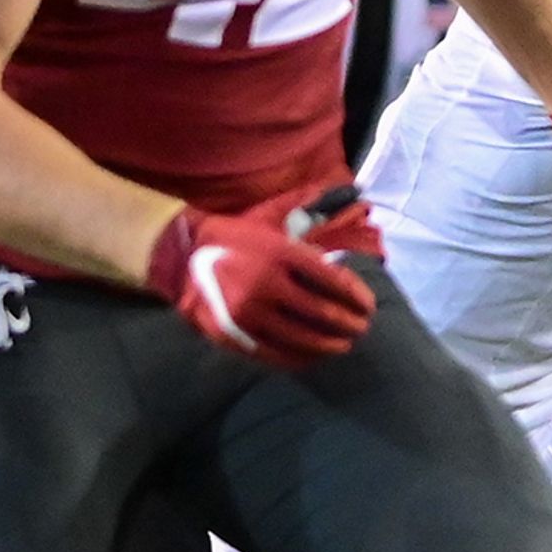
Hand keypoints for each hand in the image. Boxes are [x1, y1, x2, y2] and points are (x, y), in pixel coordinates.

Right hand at [150, 195, 376, 365]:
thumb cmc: (237, 238)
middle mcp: (266, 283)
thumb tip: (354, 193)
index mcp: (280, 252)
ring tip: (343, 345)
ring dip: (331, 345)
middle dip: (350, 324)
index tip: (369, 306)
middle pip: (323, 313)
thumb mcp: (272, 221)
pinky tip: (314, 357)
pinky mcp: (234, 334)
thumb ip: (311, 212)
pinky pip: (277, 355)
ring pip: (304, 339)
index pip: (332, 281)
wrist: (182, 258)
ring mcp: (249, 312)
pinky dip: (302, 359)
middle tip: (362, 328)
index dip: (357, 297)